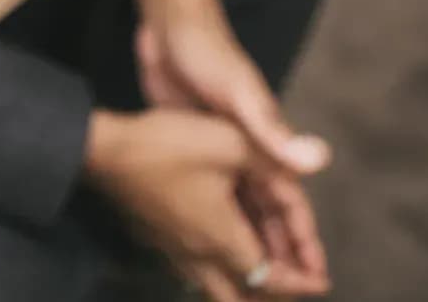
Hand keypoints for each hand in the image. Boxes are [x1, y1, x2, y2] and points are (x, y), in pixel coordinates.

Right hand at [85, 107, 329, 300]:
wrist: (105, 152)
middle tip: (297, 280)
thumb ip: (271, 157)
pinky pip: (193, 272)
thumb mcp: (228, 140)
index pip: (271, 277)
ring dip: (243, 285)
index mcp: (223, 238)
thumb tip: (312, 161)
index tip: (322, 280)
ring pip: (214, 288)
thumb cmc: (167, 145)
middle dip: (274, 292)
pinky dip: (216, 271)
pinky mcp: (155, 240)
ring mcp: (172, 252)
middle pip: (242, 295)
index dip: (300, 279)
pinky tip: (217, 248)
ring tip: (261, 269)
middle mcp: (199, 256)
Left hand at [134, 0, 331, 293]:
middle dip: (280, 255)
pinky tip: (208, 246)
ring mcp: (220, 152)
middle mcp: (248, 152)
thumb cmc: (209, 55)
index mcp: (267, 143)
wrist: (170, 28)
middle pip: (268, 215)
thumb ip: (274, 130)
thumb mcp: (242, 94)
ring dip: (248, 245)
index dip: (304, 242)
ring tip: (251, 285)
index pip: (292, 204)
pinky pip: (212, 197)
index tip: (318, 281)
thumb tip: (320, 159)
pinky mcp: (194, 148)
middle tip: (285, 297)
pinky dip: (217, 224)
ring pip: (240, 211)